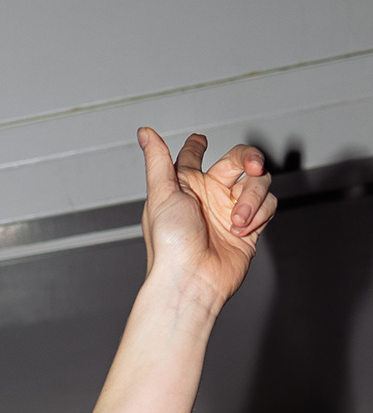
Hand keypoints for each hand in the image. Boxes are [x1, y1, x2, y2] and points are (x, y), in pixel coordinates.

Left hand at [138, 129, 274, 315]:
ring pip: (258, 182)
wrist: (191, 279)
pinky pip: (267, 205)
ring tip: (236, 221)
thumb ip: (158, 160)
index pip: (192, 156)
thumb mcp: (160, 194)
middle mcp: (209, 196)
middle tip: (254, 166)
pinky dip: (258, 214)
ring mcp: (230, 210)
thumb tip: (145, 133)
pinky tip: (242, 229)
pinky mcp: (250, 227)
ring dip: (250, 199)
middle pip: (238, 160)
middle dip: (250, 158)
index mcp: (185, 186)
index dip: (196, 146)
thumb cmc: (170, 243)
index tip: (199, 140)